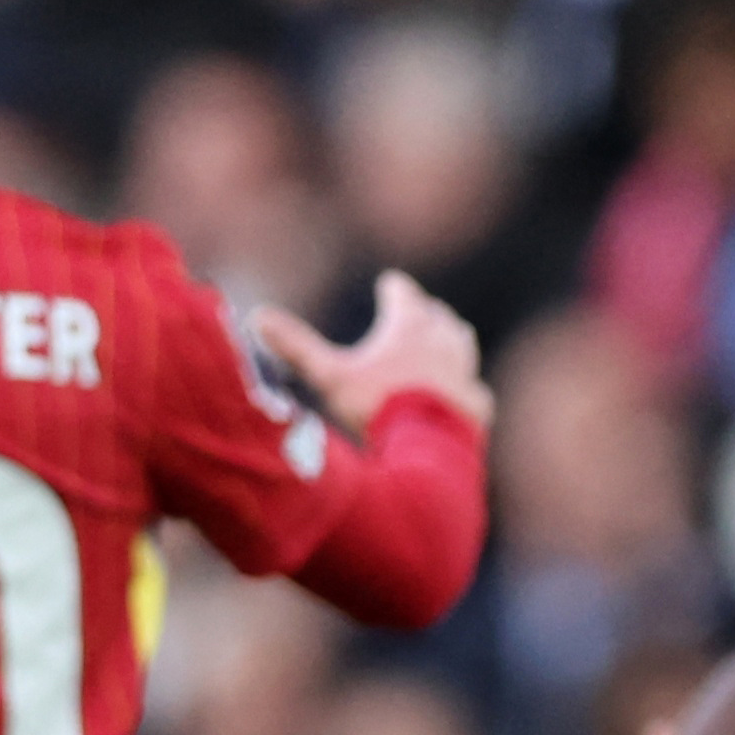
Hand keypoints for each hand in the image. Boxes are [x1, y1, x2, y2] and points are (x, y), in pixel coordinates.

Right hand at [251, 269, 493, 440]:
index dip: (396, 289)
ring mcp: (464, 373)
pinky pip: (474, 389)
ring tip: (445, 338)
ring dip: (451, 339)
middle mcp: (443, 342)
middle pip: (438, 317)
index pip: (404, 294)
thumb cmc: (376, 406)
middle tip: (420, 311)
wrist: (426, 450)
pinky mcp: (477, 405)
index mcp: (410, 327)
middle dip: (426, 313)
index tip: (392, 284)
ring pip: (462, 344)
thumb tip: (256, 316)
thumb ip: (297, 346)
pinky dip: (465, 388)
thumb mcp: (330, 375)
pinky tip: (463, 393)